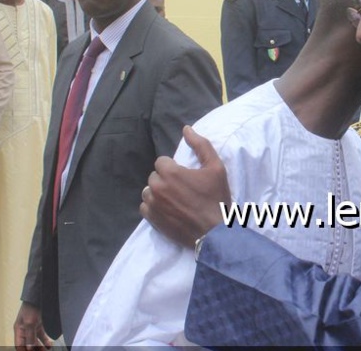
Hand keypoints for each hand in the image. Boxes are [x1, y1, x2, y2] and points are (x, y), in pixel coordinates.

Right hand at [13, 302, 52, 349]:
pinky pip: (42, 336)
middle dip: (34, 350)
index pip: (19, 345)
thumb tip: (29, 348)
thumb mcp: (30, 322)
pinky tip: (49, 345)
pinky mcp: (40, 325)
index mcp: (19, 330)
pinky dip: (46, 341)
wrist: (40, 295)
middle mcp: (25, 330)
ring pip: (36, 341)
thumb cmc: (31, 306)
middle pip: (28, 344)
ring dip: (41, 347)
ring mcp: (33, 327)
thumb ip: (30, 336)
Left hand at [140, 126, 230, 247]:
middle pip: (155, 176)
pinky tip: (168, 209)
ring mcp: (153, 205)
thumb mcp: (216, 168)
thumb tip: (186, 129)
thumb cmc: (216, 198)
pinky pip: (145, 207)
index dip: (174, 167)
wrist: (214, 232)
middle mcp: (157, 187)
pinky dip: (153, 207)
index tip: (185, 176)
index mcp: (170, 172)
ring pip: (149, 191)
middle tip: (182, 188)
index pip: (162, 162)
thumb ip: (201, 145)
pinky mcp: (152, 220)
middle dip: (166, 179)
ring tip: (174, 199)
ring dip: (158, 192)